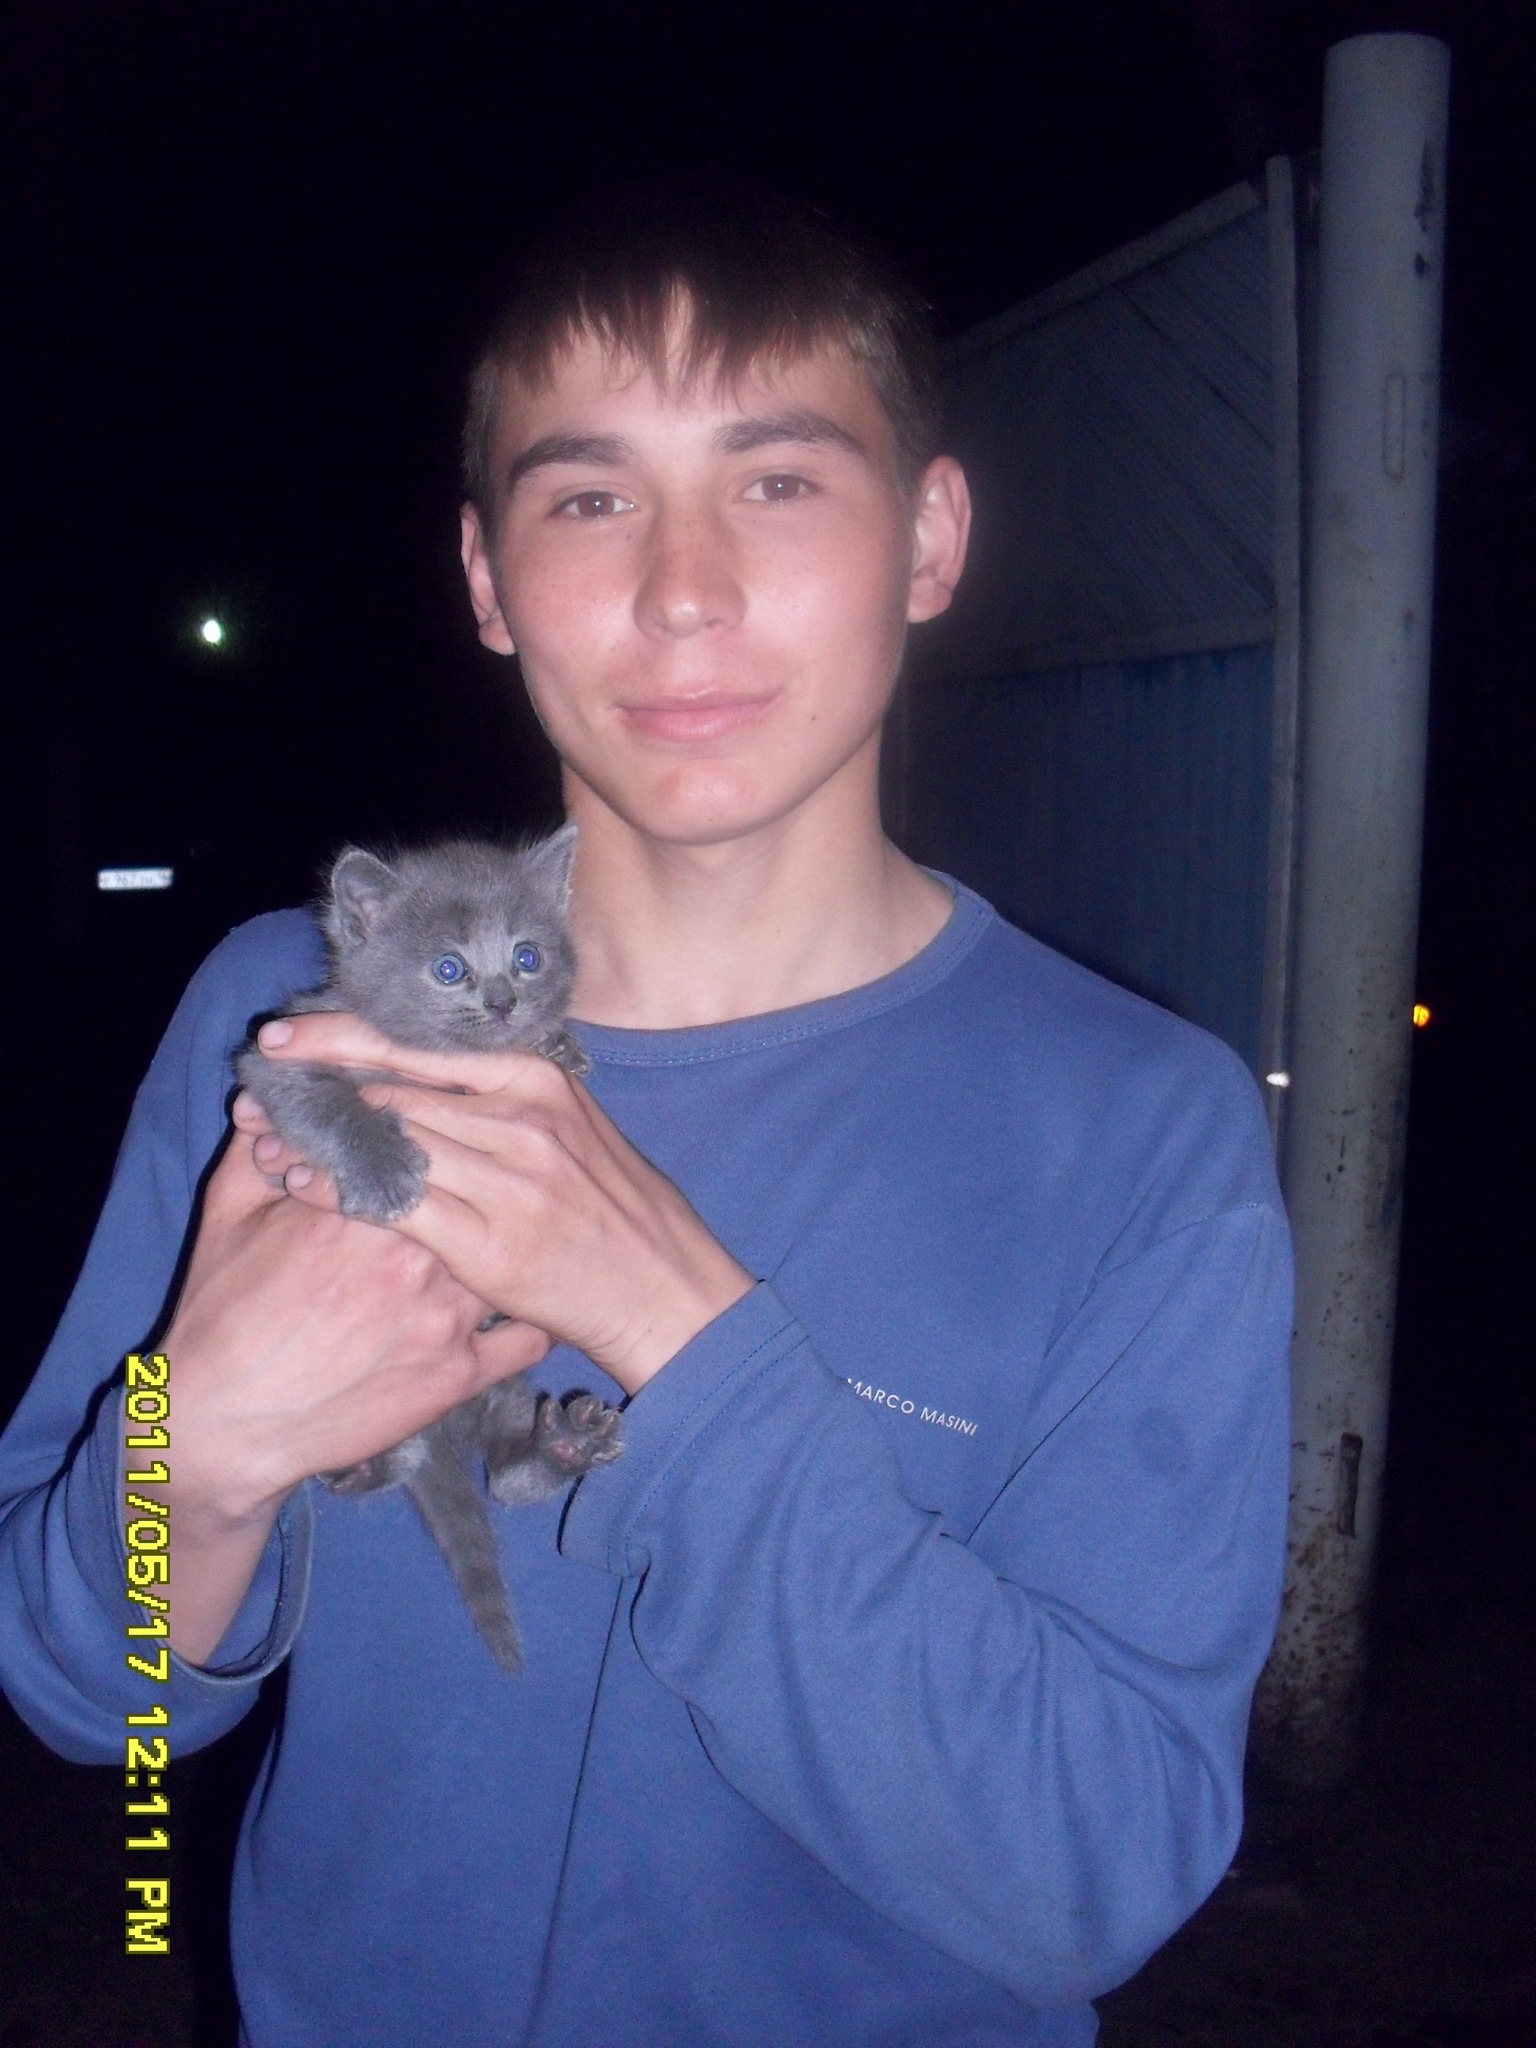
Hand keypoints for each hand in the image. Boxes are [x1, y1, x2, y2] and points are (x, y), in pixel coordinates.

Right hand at [165, 1124, 550, 1520]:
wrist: (223, 1429)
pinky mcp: (461, 1375)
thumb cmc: (219, 1316)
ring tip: (499, 1238)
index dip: (420, 1137)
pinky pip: (527, 1337)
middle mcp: (417, 1257)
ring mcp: (447, 1319)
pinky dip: (527, 1318)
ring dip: (503, 1243)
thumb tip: (267, 1097)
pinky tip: (517, 1304)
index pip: (416, 1143)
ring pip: (507, 1255)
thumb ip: (256, 1146)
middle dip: (468, 1184)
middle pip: (472, 1192)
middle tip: (463, 1187)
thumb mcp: (228, 1214)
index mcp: (361, 1208)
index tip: (415, 1143)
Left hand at [251, 1013, 754, 1394]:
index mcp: (536, 1081)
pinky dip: (335, 1189)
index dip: (340, 1036)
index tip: (284, 1036)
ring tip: (265, 1134)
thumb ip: (506, 1098)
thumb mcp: (574, 1130)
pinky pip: (390, 1203)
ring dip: (316, 1138)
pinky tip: (299, 1184)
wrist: (667, 1294)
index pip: (418, 1044)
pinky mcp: (488, 1244)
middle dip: (317, 1088)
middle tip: (260, 1090)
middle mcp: (520, 1118)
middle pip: (389, 1088)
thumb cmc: (616, 1213)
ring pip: (384, 1140)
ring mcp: (507, 1181)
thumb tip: (430, 1075)